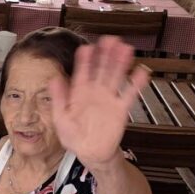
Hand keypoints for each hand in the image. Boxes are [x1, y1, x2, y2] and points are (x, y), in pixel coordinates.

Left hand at [48, 36, 149, 169]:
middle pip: (101, 70)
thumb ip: (59, 98)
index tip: (87, 47)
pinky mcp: (120, 109)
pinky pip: (129, 94)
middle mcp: (95, 93)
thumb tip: (53, 79)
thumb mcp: (60, 118)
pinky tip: (141, 71)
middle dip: (105, 55)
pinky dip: (136, 83)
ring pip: (115, 77)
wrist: (90, 153)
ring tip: (125, 48)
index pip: (82, 72)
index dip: (85, 60)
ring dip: (120, 63)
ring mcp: (108, 99)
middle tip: (110, 39)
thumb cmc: (73, 137)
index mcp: (79, 93)